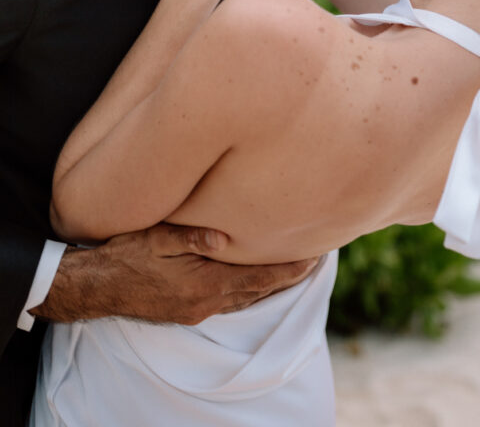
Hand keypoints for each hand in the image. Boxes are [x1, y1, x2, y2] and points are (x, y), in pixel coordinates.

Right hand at [32, 223, 317, 323]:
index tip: (315, 258)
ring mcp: (197, 310)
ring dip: (272, 284)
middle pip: (258, 291)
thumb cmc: (125, 254)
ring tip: (296, 269)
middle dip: (288, 277)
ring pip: (246, 298)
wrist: (95, 286)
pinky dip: (250, 290)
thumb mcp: (157, 237)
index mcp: (204, 285)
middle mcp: (206, 303)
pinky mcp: (187, 311)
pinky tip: (257, 281)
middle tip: (316, 261)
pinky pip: (230, 302)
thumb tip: (225, 237)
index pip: (258, 278)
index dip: (289, 269)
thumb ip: (191, 236)